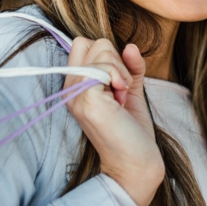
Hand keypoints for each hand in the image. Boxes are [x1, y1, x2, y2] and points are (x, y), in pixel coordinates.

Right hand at [64, 38, 164, 205]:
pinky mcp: (86, 98)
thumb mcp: (130, 88)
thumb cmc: (132, 129)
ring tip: (121, 98)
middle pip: (94, 42)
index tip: (118, 82)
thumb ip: (130, 65)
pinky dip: (121, 76)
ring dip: (121, 71)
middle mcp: (70, 88)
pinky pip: (105, 65)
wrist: (136, 163)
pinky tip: (122, 99)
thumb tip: (131, 46)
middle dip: (116, 60)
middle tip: (120, 91)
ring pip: (102, 49)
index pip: (83, 43)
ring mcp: (75, 93)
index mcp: (76, 85)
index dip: (108, 56)